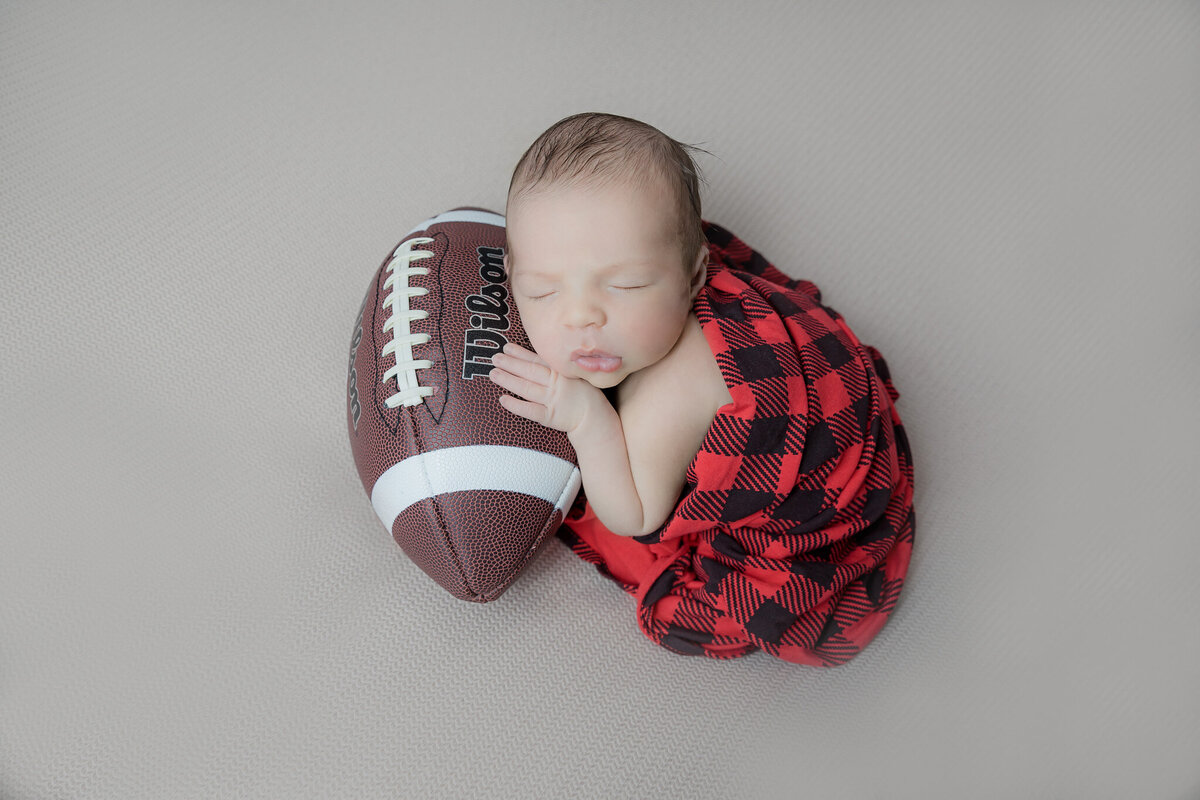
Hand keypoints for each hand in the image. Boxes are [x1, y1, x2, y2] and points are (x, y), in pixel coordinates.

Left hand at [488, 342, 603, 433]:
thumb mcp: (576, 373)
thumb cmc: (584, 394)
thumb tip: (540, 354)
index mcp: (562, 371)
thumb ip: (559, 365)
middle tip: (495, 358)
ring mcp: (552, 400)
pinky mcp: (550, 417)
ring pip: (526, 388)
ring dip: (508, 380)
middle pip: (529, 371)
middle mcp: (556, 384)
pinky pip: (530, 410)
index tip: (507, 347)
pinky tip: (503, 399)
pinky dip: (516, 405)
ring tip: (493, 373)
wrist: (596, 418)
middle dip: (510, 364)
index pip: (537, 360)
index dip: (521, 353)